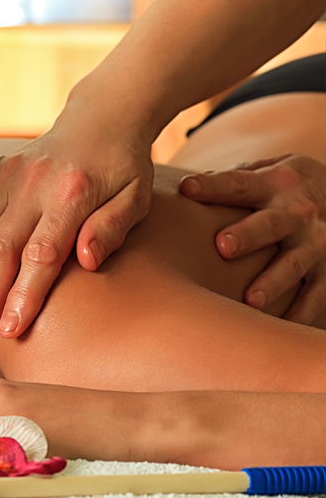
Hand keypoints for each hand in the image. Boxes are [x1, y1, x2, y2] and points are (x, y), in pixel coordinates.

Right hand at [0, 117, 154, 345]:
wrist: (101, 118)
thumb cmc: (124, 168)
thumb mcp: (137, 197)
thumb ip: (112, 227)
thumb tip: (86, 260)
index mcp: (73, 192)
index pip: (42, 253)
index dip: (24, 294)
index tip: (12, 331)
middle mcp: (33, 182)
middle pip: (0, 248)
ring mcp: (7, 175)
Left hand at [179, 153, 325, 323]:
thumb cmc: (287, 187)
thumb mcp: (267, 171)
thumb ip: (231, 181)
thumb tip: (185, 189)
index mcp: (274, 184)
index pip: (239, 184)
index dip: (212, 186)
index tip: (186, 188)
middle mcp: (297, 212)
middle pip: (270, 224)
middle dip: (247, 235)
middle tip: (222, 247)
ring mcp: (316, 242)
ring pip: (294, 264)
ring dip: (273, 282)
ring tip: (252, 301)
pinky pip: (317, 295)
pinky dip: (301, 312)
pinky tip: (283, 326)